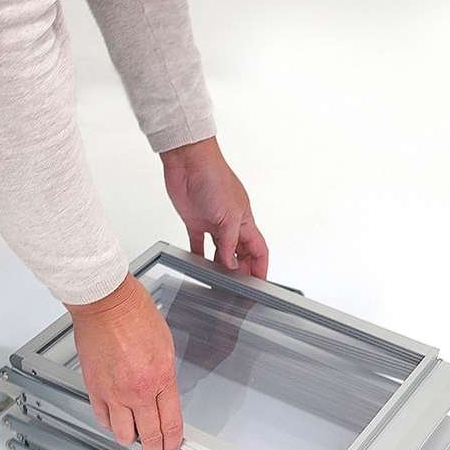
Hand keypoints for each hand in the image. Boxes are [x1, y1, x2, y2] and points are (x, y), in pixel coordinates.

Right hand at [66, 274, 181, 449]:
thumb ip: (164, 375)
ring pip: (123, 433)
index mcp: (161, 378)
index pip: (171, 422)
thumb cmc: (134, 314)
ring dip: (131, 440)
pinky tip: (114, 422)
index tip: (173, 447)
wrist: (105, 303)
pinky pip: (102, 417)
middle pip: (150, 434)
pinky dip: (109, 424)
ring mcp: (114, 391)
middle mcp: (138, 390)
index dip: (174, 441)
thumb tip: (163, 393)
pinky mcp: (94, 387)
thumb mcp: (165, 346)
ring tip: (134, 441)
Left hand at [161, 137, 268, 277]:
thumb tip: (232, 265)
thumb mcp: (228, 216)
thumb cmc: (213, 178)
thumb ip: (229, 243)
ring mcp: (212, 222)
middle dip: (241, 270)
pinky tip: (197, 264)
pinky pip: (198, 243)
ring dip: (220, 265)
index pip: (258, 249)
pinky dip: (198, 254)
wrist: (188, 162)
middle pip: (240, 252)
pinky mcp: (194, 220)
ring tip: (218, 280)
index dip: (261, 266)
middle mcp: (230, 223)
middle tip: (237, 288)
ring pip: (220, 250)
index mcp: (245, 220)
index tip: (260, 283)